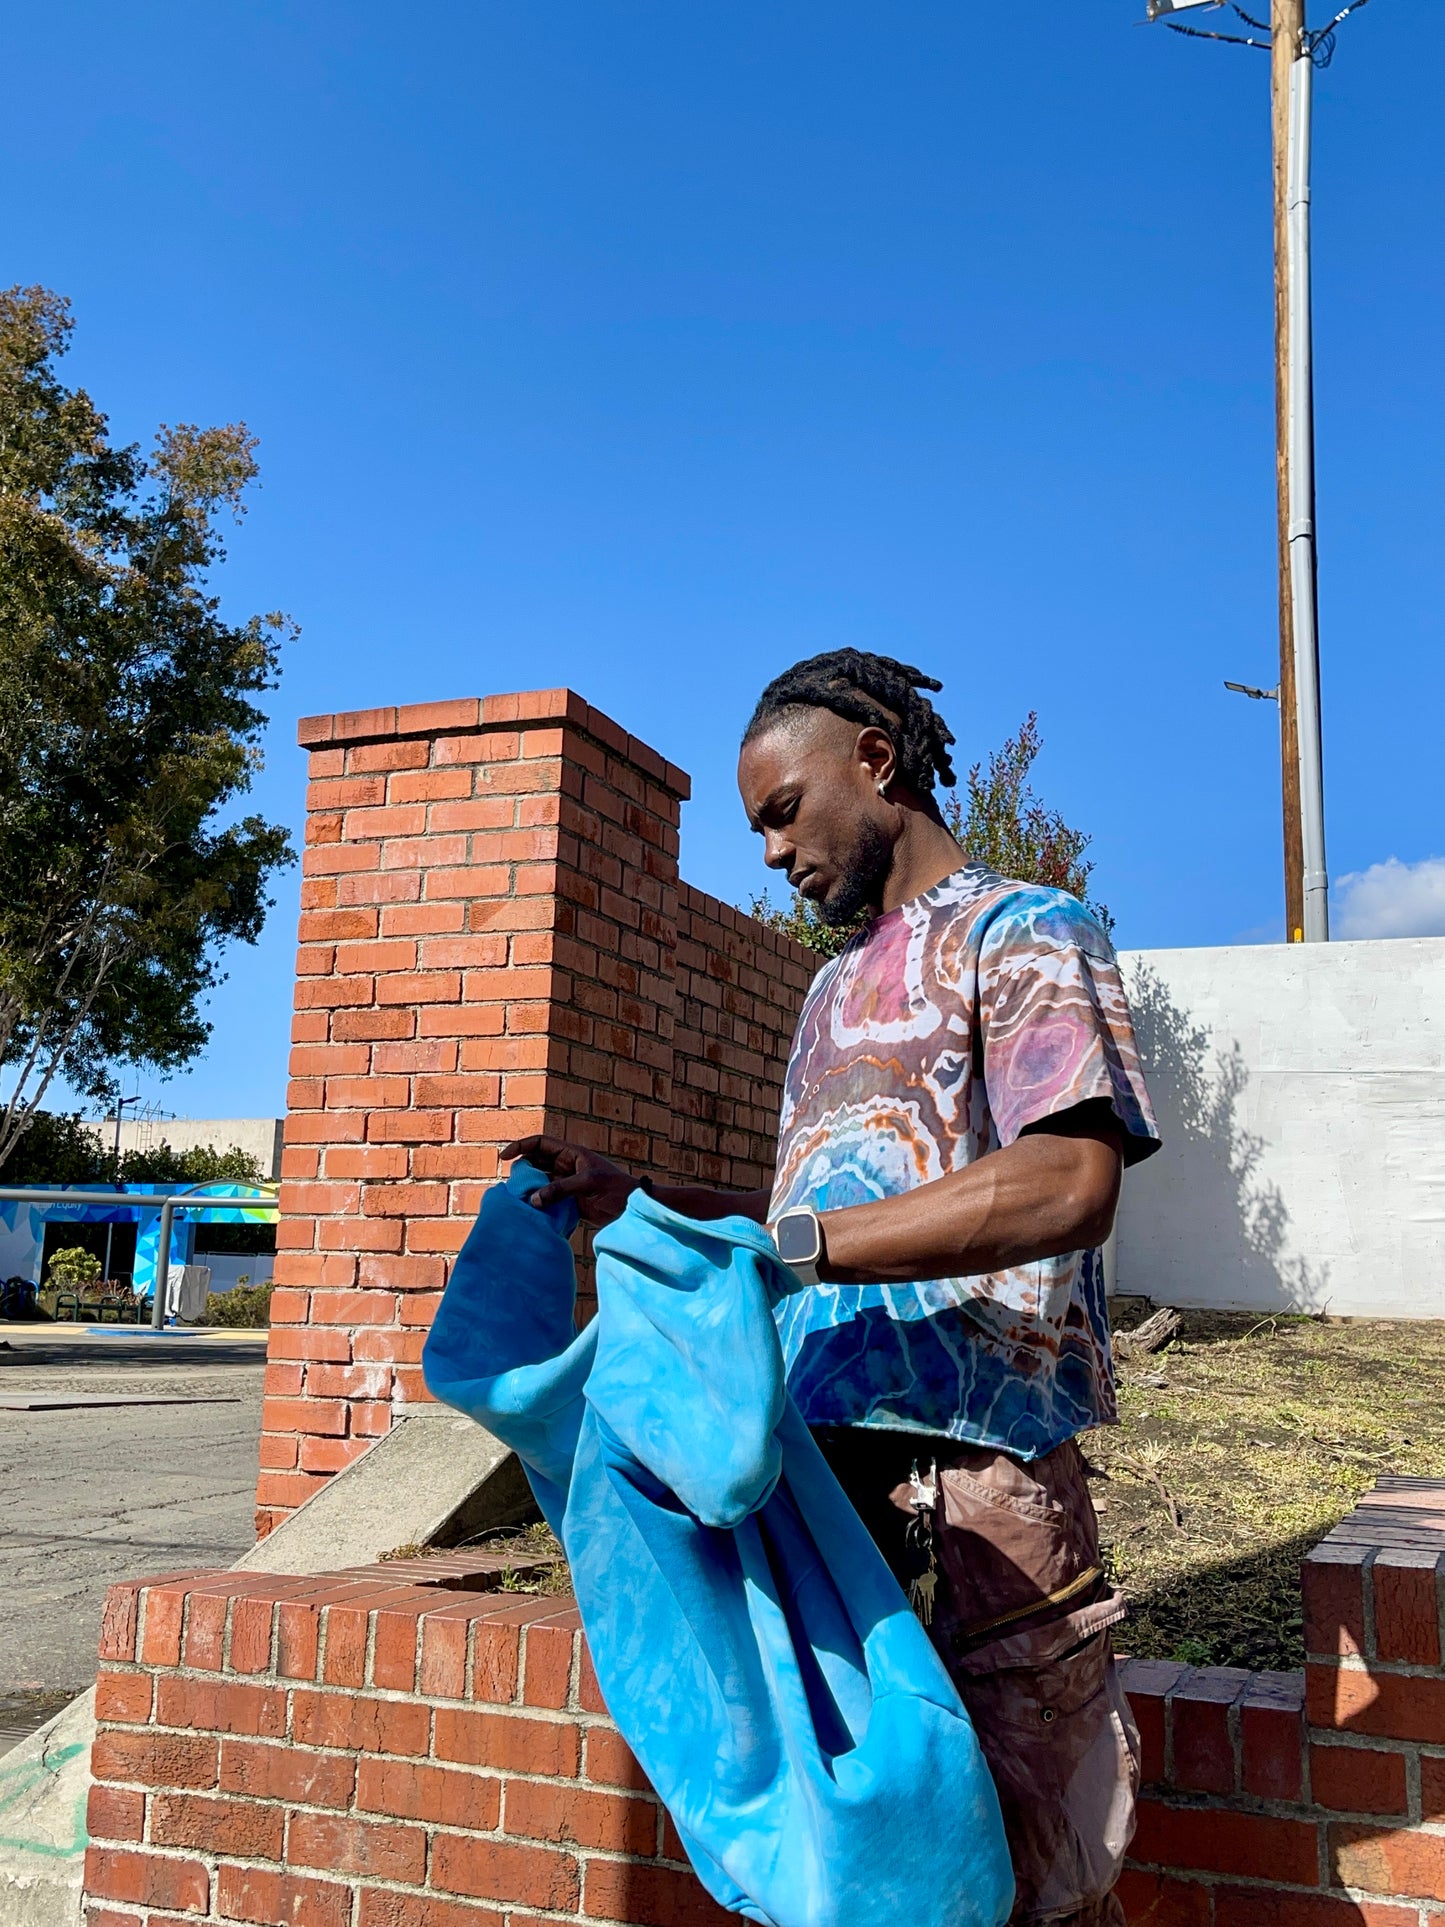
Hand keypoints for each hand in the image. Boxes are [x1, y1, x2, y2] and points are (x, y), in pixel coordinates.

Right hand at [500, 1134, 642, 1224]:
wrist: (634, 1208)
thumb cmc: (616, 1190)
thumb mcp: (588, 1184)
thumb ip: (560, 1190)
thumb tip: (533, 1199)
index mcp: (572, 1154)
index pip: (540, 1143)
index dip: (521, 1146)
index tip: (505, 1157)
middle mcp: (567, 1166)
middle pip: (537, 1162)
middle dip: (522, 1171)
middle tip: (512, 1185)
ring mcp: (567, 1183)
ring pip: (541, 1182)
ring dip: (530, 1189)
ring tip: (517, 1199)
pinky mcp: (570, 1201)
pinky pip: (548, 1199)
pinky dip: (538, 1203)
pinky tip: (530, 1210)